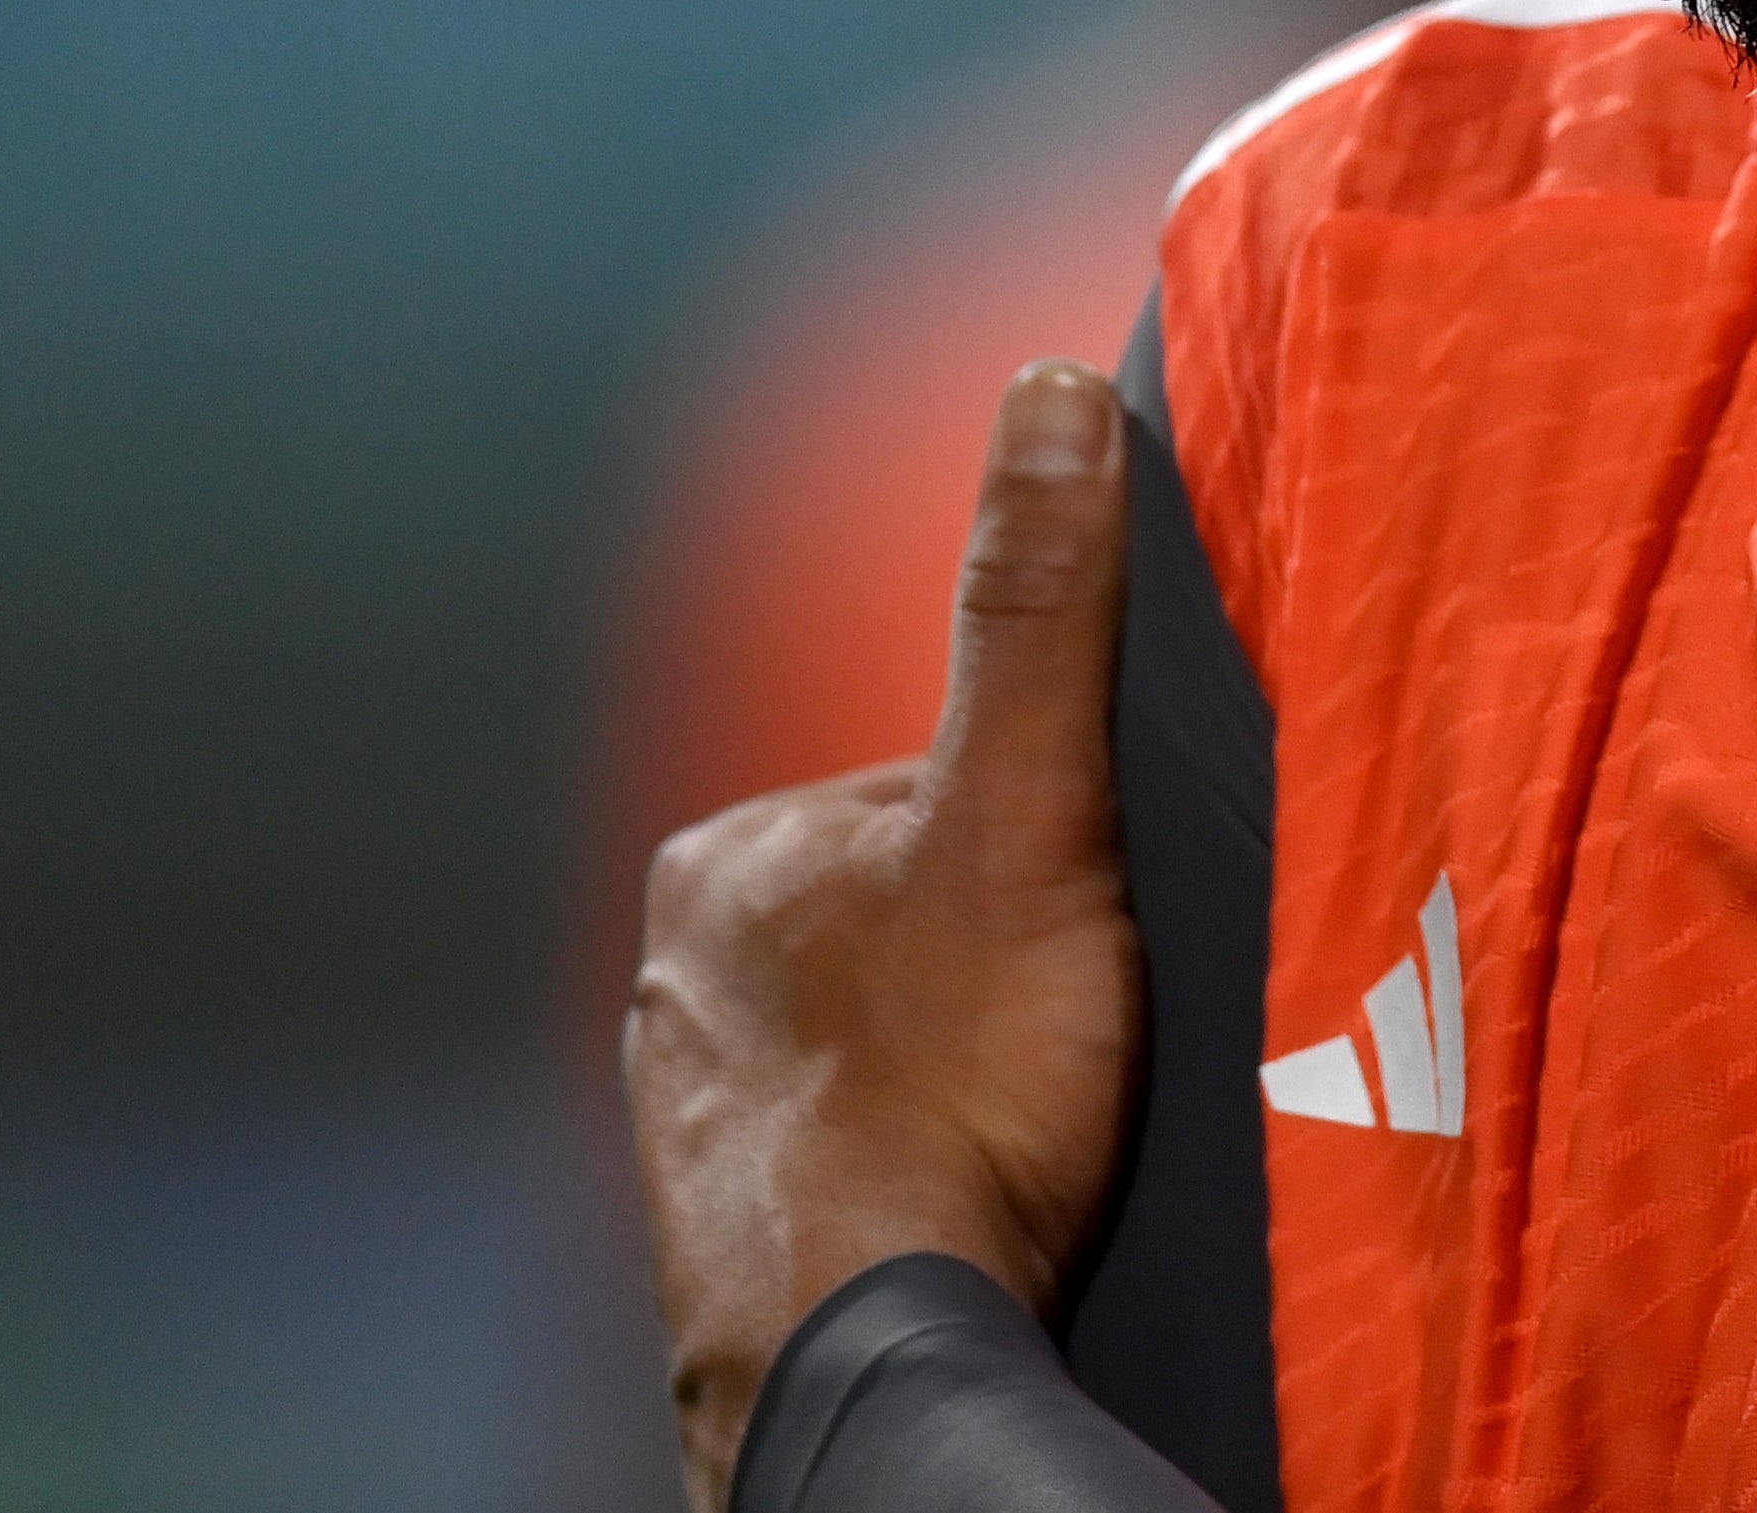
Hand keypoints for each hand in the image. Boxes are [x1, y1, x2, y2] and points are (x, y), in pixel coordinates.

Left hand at [627, 360, 1147, 1507]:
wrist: (875, 1358)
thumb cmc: (948, 1094)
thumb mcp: (1028, 816)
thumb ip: (1036, 610)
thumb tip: (1043, 397)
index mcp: (723, 858)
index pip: (929, 790)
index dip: (1039, 843)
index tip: (1080, 917)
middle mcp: (676, 978)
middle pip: (911, 912)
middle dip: (999, 962)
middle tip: (1062, 1034)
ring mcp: (694, 1116)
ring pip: (889, 1036)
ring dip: (967, 1070)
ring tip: (1026, 1125)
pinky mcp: (730, 1230)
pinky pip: (861, 1149)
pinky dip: (930, 1160)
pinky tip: (977, 1193)